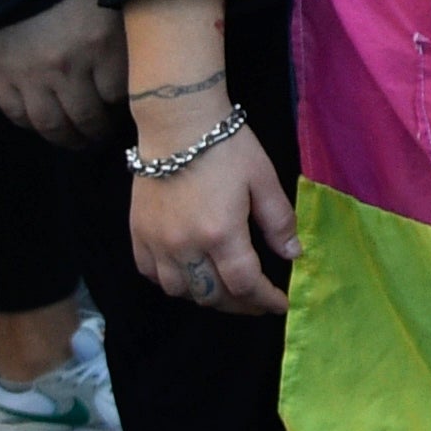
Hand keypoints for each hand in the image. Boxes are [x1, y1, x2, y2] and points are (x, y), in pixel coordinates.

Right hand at [0, 0, 123, 147]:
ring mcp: (30, 74)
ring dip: (68, 139)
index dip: (128, 104)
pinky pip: (18, 113)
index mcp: (102, 44)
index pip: (122, 95)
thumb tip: (154, 63)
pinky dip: (32, 123)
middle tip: (104, 136)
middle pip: (88, 118)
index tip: (134, 107)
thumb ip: (132, 35)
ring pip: (52, 125)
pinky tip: (44, 123)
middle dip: (98, 133)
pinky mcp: (0, 75)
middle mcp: (67, 66)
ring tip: (78, 140)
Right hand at [130, 120, 294, 314]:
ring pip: (180, 291)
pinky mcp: (137, 234)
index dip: (266, 300)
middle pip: (212, 296)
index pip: (245, 285)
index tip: (281, 304)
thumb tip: (293, 254)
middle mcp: (184, 246)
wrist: (177, 125)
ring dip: (206, 297)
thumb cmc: (228, 148)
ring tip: (227, 290)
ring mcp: (156, 243)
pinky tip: (190, 276)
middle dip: (240, 305)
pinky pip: (151, 275)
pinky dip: (174, 283)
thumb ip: (278, 222)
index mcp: (221, 234)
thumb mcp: (264, 180)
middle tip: (258, 302)